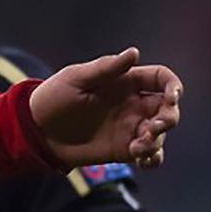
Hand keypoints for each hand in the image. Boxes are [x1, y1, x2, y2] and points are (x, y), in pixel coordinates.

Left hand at [30, 47, 181, 168]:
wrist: (37, 130)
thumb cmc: (53, 98)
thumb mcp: (76, 79)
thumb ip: (106, 69)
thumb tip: (134, 52)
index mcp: (125, 82)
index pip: (161, 79)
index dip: (173, 86)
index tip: (172, 97)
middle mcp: (132, 104)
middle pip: (168, 108)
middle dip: (169, 117)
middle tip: (153, 127)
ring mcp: (129, 127)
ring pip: (161, 133)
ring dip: (158, 140)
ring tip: (138, 147)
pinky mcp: (123, 149)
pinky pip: (150, 154)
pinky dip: (153, 157)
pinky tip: (142, 159)